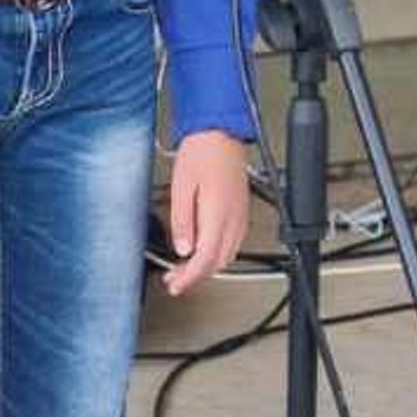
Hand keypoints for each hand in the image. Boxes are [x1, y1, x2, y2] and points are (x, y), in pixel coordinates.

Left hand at [164, 131, 250, 296]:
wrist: (222, 131)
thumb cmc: (201, 153)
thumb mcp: (181, 188)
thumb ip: (183, 222)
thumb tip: (183, 248)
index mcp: (218, 215)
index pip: (205, 260)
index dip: (189, 278)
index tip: (174, 285)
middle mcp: (234, 217)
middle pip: (219, 261)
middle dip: (196, 276)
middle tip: (175, 279)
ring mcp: (241, 214)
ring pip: (229, 254)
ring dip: (209, 266)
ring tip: (186, 267)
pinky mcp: (242, 209)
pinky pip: (235, 241)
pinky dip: (219, 252)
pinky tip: (204, 248)